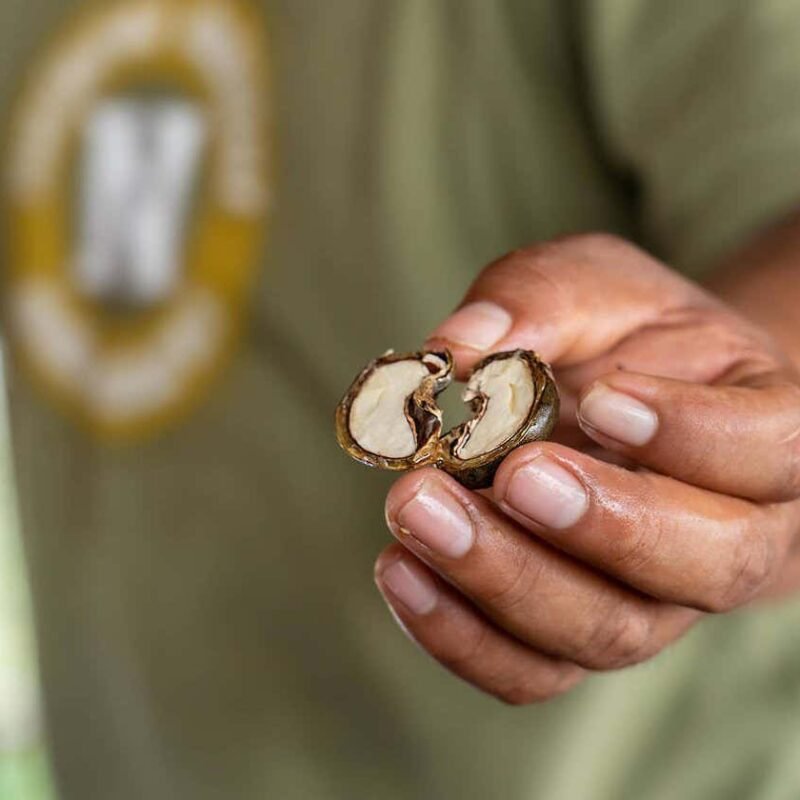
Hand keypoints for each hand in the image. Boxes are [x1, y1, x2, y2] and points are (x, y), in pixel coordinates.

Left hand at [374, 234, 799, 704]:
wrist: (622, 405)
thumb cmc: (623, 340)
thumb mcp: (595, 285)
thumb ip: (541, 300)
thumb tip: (456, 347)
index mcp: (760, 434)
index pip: (767, 450)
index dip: (693, 434)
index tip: (603, 399)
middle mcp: (726, 533)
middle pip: (702, 563)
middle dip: (599, 525)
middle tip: (511, 474)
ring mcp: (652, 599)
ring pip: (607, 630)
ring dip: (507, 581)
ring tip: (419, 512)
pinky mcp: (574, 633)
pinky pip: (532, 670)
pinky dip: (461, 635)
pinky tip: (401, 571)